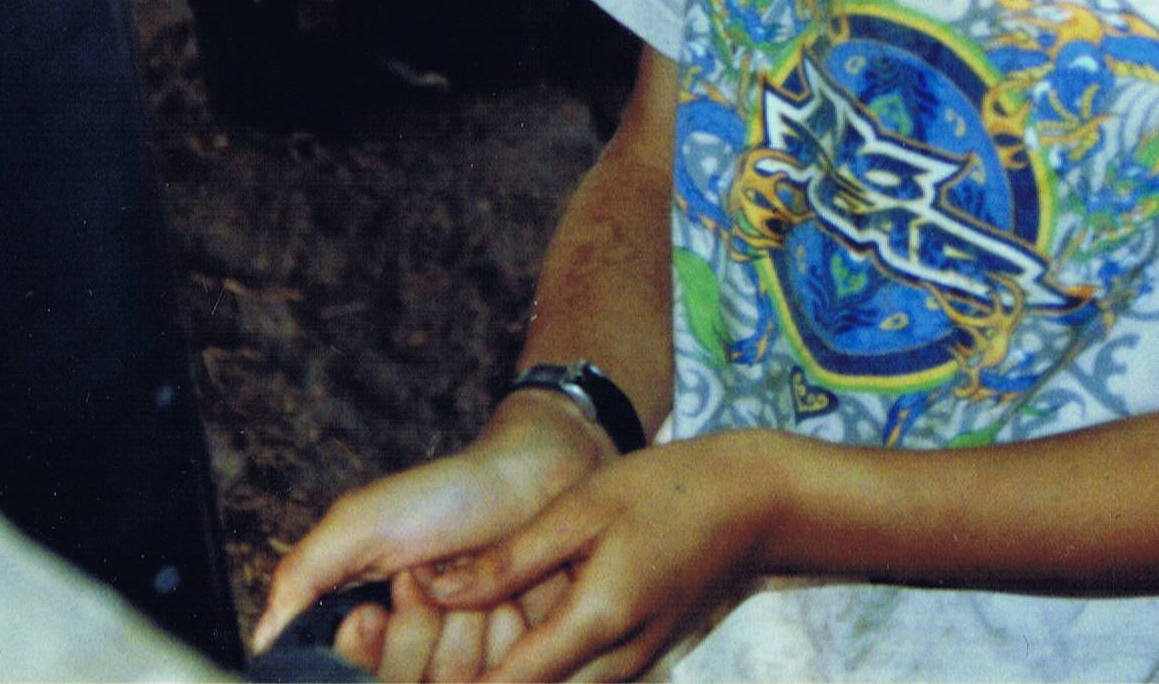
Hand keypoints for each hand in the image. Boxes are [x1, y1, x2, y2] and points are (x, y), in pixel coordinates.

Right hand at [253, 406, 611, 662]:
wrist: (534, 483)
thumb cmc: (443, 497)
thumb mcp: (361, 523)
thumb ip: (305, 574)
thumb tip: (261, 641)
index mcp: (370, 633)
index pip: (349, 676)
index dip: (362, 654)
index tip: (369, 614)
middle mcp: (416, 662)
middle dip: (416, 628)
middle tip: (426, 577)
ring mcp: (468, 671)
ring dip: (468, 624)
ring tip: (475, 582)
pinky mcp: (518, 675)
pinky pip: (506, 680)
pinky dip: (510, 635)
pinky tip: (513, 599)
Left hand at [412, 436, 783, 681]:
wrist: (747, 506)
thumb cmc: (660, 493)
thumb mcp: (577, 512)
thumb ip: (508, 559)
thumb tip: (437, 590)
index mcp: (597, 622)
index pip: (513, 681)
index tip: (410, 674)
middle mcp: (617, 661)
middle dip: (478, 680)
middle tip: (421, 665)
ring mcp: (632, 666)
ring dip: (511, 673)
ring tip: (452, 645)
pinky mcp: (637, 657)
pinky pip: (577, 678)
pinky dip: (539, 665)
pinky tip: (505, 635)